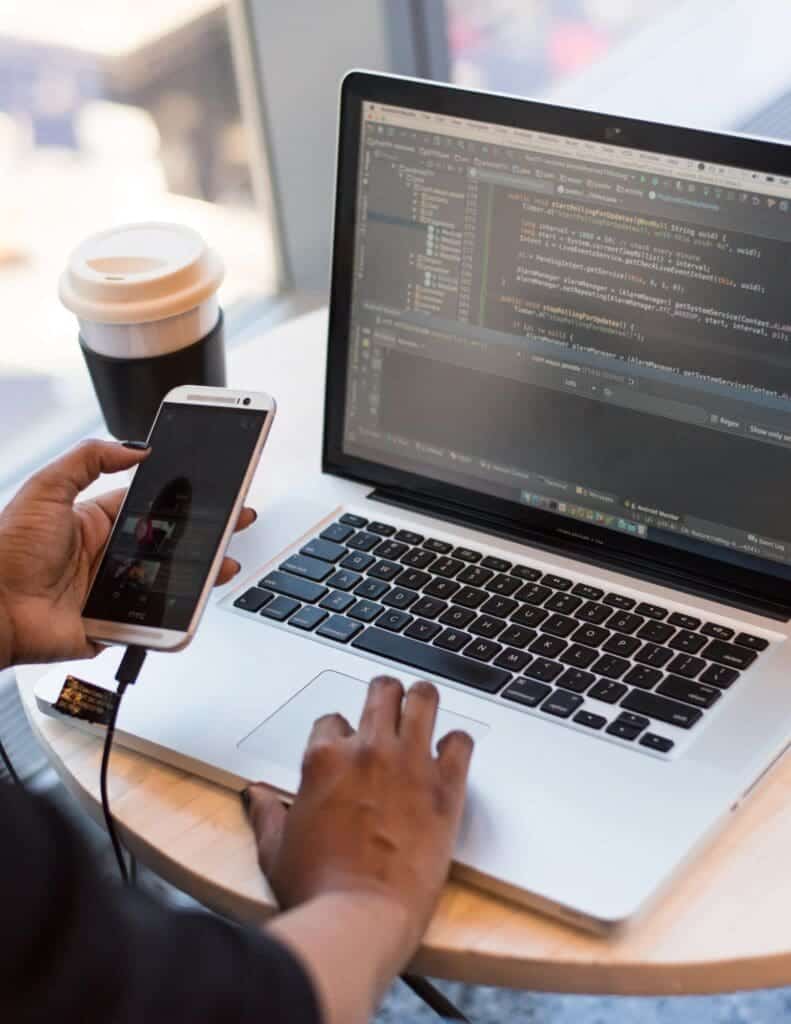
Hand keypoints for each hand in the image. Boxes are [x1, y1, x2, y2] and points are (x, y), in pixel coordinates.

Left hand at [0, 439, 255, 666]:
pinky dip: (177, 613)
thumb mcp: (46, 488)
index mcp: (94, 521)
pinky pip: (153, 618)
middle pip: (169, 542)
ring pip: (169, 579)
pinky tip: (198, 599)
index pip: (150, 505)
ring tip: (226, 561)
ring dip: (201, 571)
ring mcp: (113, 590)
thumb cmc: (6, 551)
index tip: (211, 488)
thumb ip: (88, 460)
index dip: (181, 497)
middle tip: (236, 520)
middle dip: (204, 532)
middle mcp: (107, 555)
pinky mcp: (113, 623)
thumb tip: (134, 446)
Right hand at [247, 676, 473, 963]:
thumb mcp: (275, 850)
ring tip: (423, 708)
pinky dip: (457, 744)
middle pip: (382, 692)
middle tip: (389, 705)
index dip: (339, 733)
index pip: (332, 720)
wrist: (360, 918)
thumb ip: (267, 814)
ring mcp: (409, 763)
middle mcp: (368, 751)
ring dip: (422, 701)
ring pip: (423, 699)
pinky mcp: (445, 787)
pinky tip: (451, 754)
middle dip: (384, 694)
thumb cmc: (317, 890)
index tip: (346, 748)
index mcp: (324, 759)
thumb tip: (257, 795)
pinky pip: (461, 742)